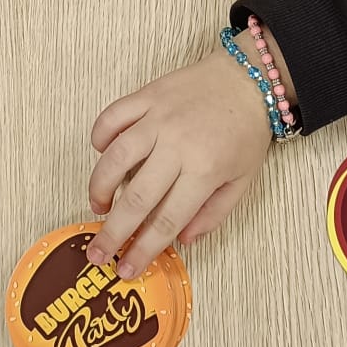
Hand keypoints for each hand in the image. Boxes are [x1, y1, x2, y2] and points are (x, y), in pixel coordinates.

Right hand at [86, 42, 275, 278]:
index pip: (166, 220)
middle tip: (98, 254)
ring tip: (97, 207)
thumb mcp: (243, 181)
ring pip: (115, 158)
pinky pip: (112, 117)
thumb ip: (213, 214)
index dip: (144, 249)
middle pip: (136, 198)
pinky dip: (99, 136)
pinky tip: (101, 154)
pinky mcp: (146, 96)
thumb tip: (182, 240)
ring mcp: (158, 118)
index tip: (127, 269)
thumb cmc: (246, 132)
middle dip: (112, 232)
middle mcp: (177, 145)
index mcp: (204, 170)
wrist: (249, 78)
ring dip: (100, 187)